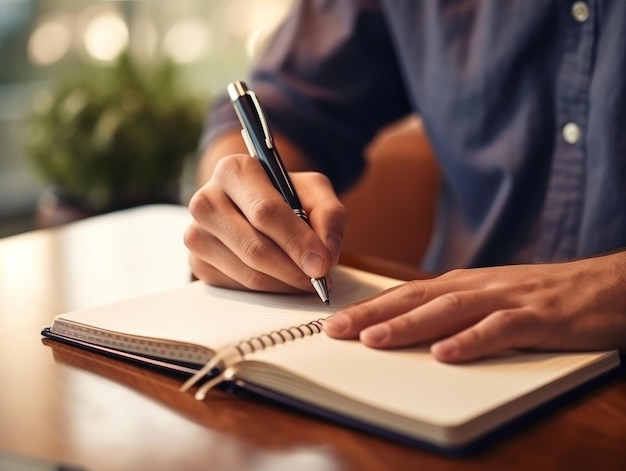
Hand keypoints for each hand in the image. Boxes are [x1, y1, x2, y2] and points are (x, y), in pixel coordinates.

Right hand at [185, 154, 345, 292]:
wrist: (253, 204)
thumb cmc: (286, 195)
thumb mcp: (314, 191)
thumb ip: (329, 215)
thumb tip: (327, 254)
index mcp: (233, 170)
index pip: (265, 212)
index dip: (296, 241)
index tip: (322, 265)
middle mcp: (206, 200)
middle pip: (254, 248)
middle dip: (293, 269)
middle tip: (320, 280)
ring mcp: (196, 234)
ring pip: (248, 273)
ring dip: (284, 283)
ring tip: (307, 279)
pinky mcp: (198, 263)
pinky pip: (238, 287)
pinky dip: (268, 289)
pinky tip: (283, 278)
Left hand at [324, 252, 625, 361]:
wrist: (605, 284)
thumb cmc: (542, 294)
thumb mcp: (490, 298)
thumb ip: (455, 310)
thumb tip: (414, 328)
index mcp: (463, 284)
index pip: (407, 295)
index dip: (370, 307)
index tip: (337, 322)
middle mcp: (477, 287)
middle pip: (416, 300)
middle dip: (372, 314)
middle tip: (336, 330)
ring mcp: (506, 300)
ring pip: (449, 311)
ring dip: (409, 325)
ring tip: (374, 339)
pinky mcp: (537, 318)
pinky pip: (500, 330)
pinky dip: (471, 341)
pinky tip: (446, 354)